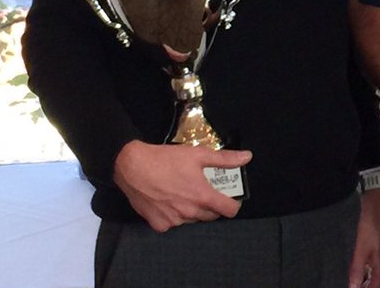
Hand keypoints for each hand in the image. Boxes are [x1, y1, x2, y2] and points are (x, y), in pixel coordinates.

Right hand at [113, 140, 250, 231]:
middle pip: (210, 216)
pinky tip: (168, 200)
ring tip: (184, 192)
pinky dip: (174, 215)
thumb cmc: (166, 159)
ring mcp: (173, 221)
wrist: (132, 167)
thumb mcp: (198, 154)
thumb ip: (224, 159)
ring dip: (193, 210)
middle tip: (203, 190)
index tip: (230, 198)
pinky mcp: (158, 224)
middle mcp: (189, 213)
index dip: (233, 204)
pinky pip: (173, 223)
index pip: (228, 210)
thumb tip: (247, 157)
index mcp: (202, 197)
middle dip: (211, 205)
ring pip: (192, 220)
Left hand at [349, 188, 379, 287]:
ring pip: (370, 273)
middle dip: (360, 284)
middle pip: (373, 282)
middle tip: (345, 281)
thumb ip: (356, 270)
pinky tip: (350, 264)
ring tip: (345, 275)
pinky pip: (369, 264)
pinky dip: (360, 266)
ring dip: (360, 276)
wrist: (377, 201)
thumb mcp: (360, 248)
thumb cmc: (370, 223)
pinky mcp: (377, 247)